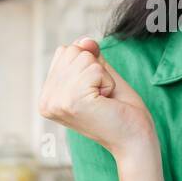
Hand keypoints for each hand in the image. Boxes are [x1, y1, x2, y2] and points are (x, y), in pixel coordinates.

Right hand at [38, 37, 155, 159]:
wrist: (135, 140)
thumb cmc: (121, 111)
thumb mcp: (101, 75)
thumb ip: (90, 56)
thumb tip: (85, 40)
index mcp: (48, 96)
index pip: (64, 52)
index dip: (88, 65)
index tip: (94, 93)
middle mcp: (46, 101)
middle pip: (72, 51)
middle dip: (95, 69)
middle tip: (101, 98)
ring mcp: (56, 102)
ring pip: (84, 57)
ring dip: (102, 77)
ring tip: (103, 101)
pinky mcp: (72, 101)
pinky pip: (95, 69)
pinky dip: (108, 82)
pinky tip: (106, 103)